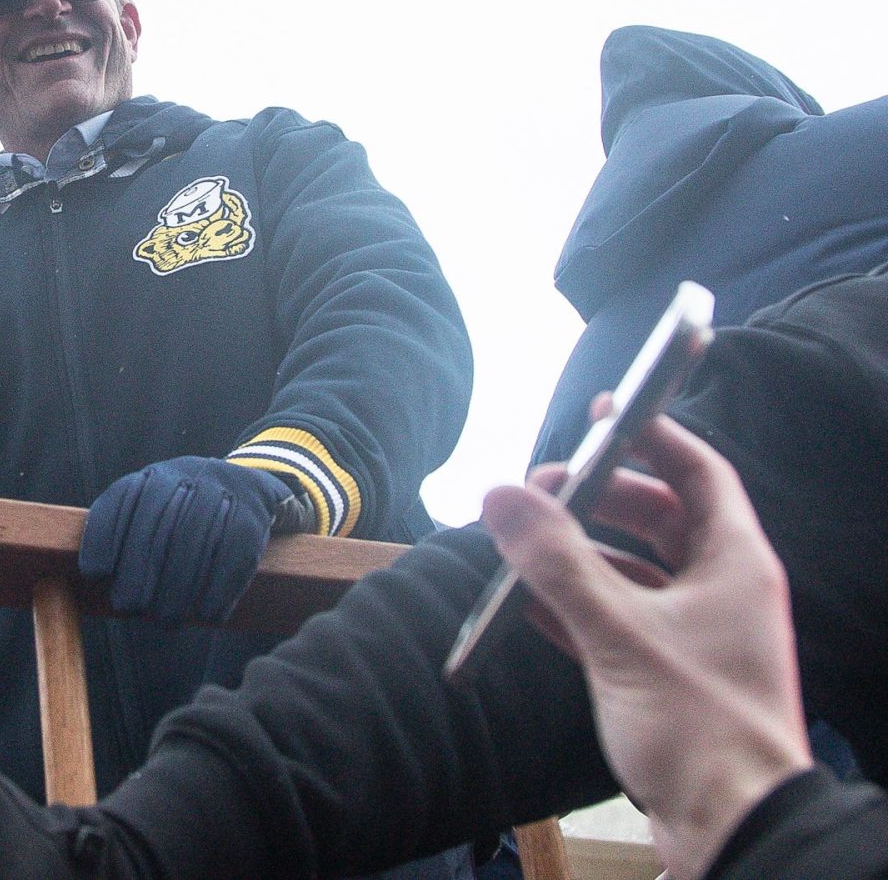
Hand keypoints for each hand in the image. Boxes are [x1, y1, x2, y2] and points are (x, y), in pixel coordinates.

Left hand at [80, 457, 300, 625]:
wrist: (248, 484)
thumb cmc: (183, 509)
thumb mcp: (150, 503)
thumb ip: (120, 529)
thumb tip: (93, 577)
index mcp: (151, 477)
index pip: (119, 503)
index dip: (103, 539)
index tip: (95, 574)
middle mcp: (183, 478)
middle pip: (154, 531)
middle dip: (137, 575)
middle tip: (129, 608)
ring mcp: (219, 496)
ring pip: (192, 548)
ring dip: (177, 593)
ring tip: (166, 622)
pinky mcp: (251, 519)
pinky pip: (231, 559)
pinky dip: (218, 592)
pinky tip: (208, 616)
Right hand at [482, 410, 811, 879]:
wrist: (732, 827)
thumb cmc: (699, 727)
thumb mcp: (618, 633)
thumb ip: (556, 561)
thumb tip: (504, 496)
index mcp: (735, 564)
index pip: (698, 471)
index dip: (651, 434)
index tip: (602, 410)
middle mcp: (722, 590)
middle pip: (658, 516)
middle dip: (596, 498)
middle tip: (539, 489)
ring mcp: (697, 633)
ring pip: (633, 570)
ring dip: (577, 555)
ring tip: (520, 545)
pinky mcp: (670, 675)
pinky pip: (618, 620)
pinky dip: (575, 606)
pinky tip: (526, 606)